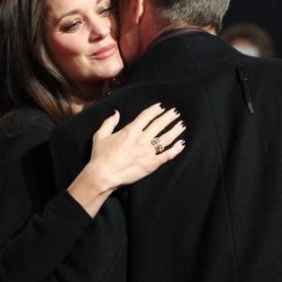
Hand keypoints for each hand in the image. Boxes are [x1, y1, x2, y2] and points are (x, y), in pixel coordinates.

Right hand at [68, 103, 185, 216]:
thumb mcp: (101, 135)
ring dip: (175, 130)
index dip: (155, 110)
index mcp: (130, 130)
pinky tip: (182, 144)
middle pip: (159, 124)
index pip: (146, 116)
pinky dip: (176, 149)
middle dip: (168, 117)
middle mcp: (142, 139)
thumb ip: (109, 122)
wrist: (104, 175)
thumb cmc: (100, 156)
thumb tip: (116, 112)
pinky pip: (167, 155)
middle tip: (176, 112)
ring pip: (166, 138)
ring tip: (181, 125)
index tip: (161, 106)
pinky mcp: (152, 164)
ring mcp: (148, 152)